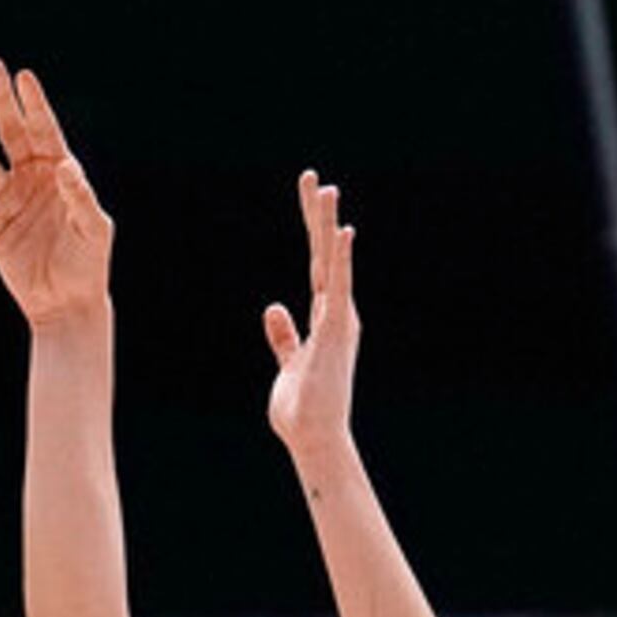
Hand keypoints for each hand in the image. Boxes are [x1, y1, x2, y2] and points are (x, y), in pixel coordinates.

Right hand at [0, 55, 112, 327]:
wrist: (67, 303)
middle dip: (1, 101)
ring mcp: (9, 203)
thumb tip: (66, 166)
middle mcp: (31, 180)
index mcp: (57, 173)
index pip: (44, 131)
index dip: (34, 104)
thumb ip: (80, 196)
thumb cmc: (88, 262)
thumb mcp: (92, 228)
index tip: (23, 76)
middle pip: (12, 133)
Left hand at [261, 168, 359, 457]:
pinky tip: (343, 233)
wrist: (313, 437)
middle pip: (323, 254)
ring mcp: (338, 320)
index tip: (310, 199)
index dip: (314, 231)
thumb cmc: (302, 407)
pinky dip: (341, 260)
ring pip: (331, 262)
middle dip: (317, 216)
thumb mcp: (288, 363)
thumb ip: (284, 336)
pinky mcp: (336, 331)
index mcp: (325, 318)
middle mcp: (335, 313)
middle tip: (313, 179)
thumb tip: (274, 307)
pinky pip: (338, 287)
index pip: (317, 264)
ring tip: (327, 189)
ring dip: (328, 226)